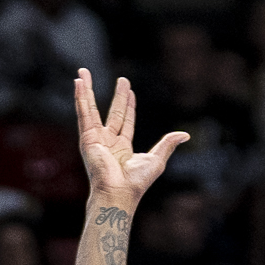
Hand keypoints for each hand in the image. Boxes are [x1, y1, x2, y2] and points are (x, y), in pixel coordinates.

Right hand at [74, 71, 185, 207]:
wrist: (119, 192)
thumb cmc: (136, 182)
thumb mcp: (157, 160)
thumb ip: (168, 144)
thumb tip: (185, 135)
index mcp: (122, 148)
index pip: (126, 122)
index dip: (128, 106)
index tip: (129, 91)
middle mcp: (108, 142)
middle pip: (112, 113)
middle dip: (117, 95)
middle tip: (121, 79)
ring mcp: (95, 139)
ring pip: (92, 110)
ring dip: (88, 91)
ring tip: (84, 72)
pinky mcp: (87, 138)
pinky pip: (83, 113)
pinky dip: (80, 98)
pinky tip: (78, 84)